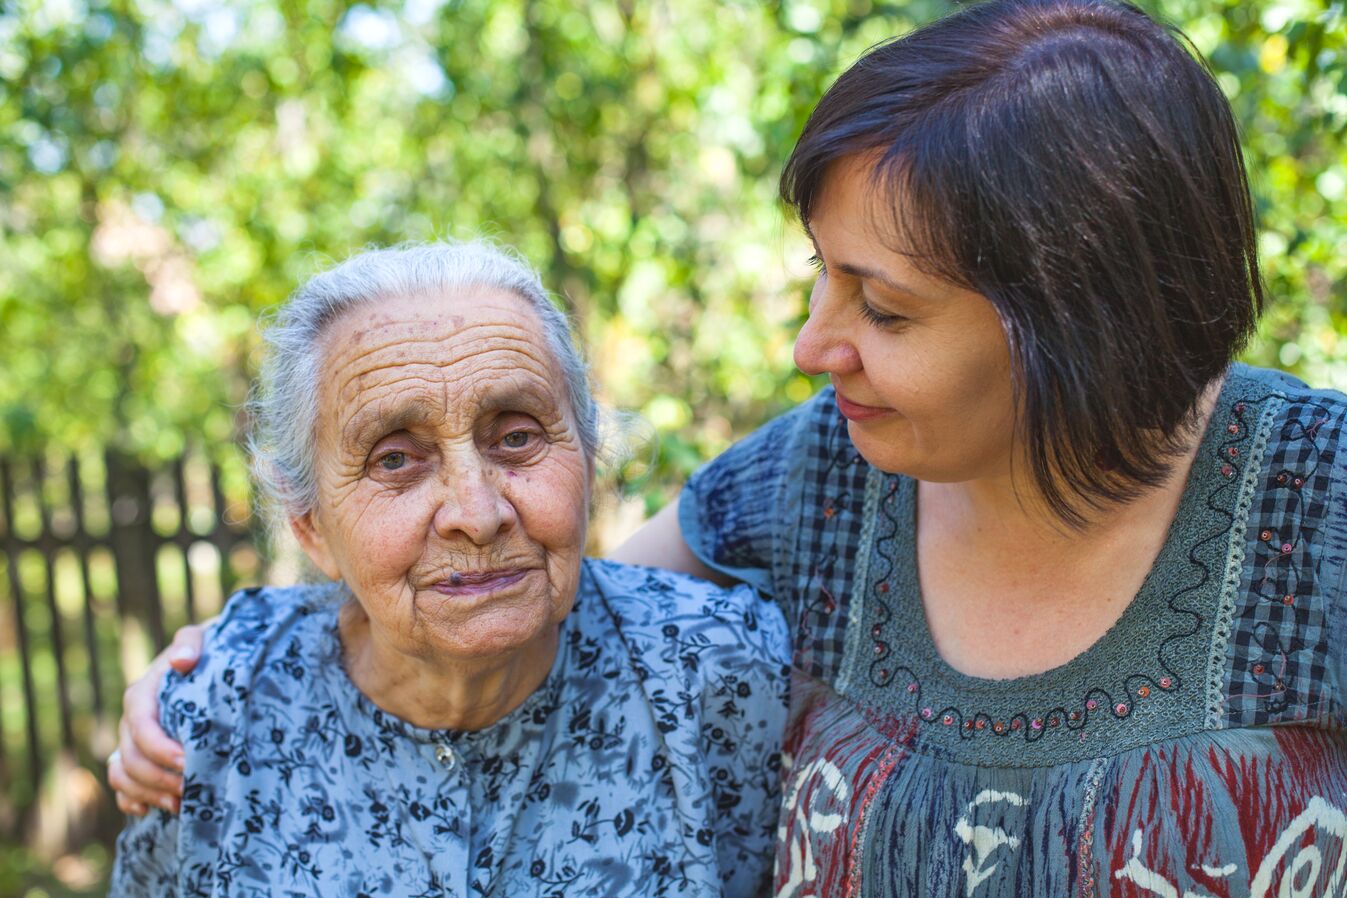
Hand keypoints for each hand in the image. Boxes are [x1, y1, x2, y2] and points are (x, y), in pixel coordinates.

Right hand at [107, 623, 205, 814]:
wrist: (209, 662)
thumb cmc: (207, 651)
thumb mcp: (201, 639)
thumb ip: (190, 643)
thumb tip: (182, 661)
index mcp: (141, 695)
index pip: (141, 728)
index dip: (159, 749)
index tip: (186, 761)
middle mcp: (131, 721)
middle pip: (131, 758)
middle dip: (158, 778)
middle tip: (191, 788)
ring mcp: (131, 742)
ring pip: (123, 775)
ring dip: (146, 793)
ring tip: (179, 804)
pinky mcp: (139, 757)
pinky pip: (123, 785)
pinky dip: (131, 801)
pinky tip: (150, 811)